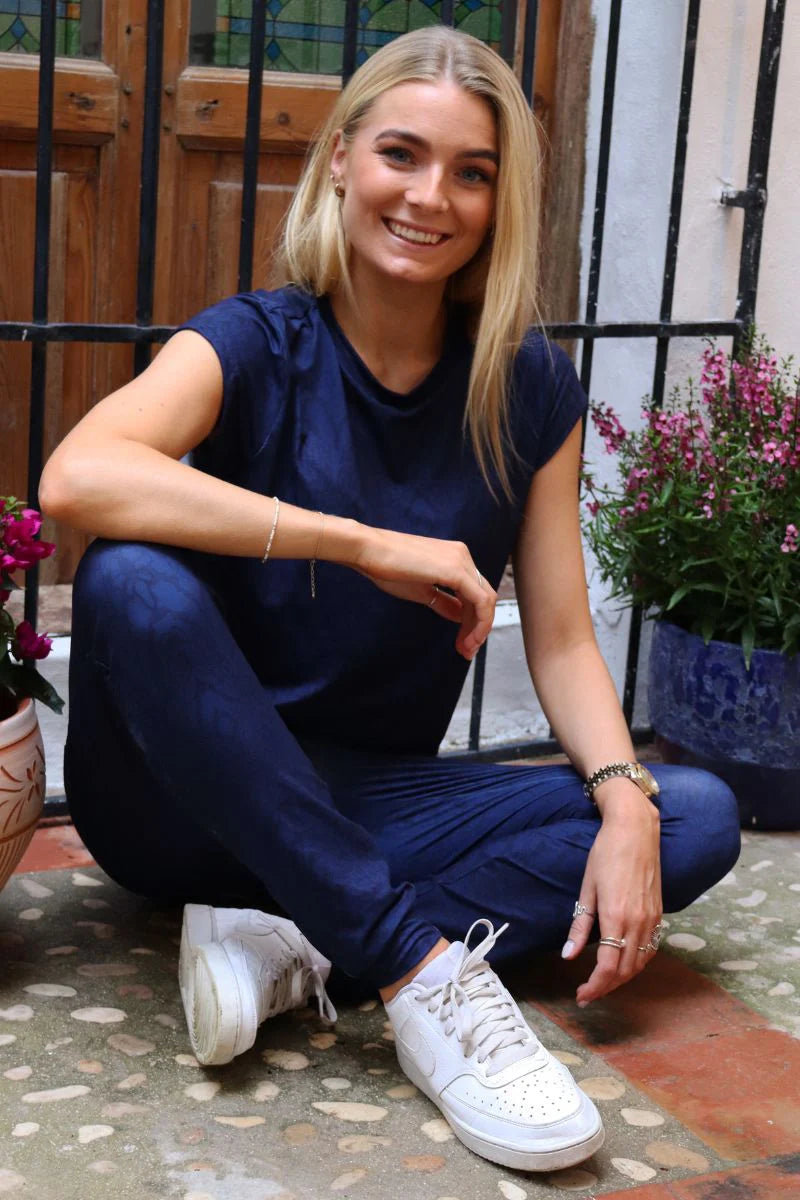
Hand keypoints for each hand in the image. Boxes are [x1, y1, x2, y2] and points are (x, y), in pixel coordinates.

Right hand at [350, 526, 495, 659]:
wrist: (369, 550)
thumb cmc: (388, 567)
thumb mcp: (422, 590)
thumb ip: (444, 601)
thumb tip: (461, 616)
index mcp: (455, 557)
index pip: (474, 592)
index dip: (473, 620)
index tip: (464, 641)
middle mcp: (462, 556)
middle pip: (483, 597)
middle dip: (479, 627)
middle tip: (468, 649)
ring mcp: (461, 560)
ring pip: (485, 600)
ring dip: (479, 628)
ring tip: (466, 648)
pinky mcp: (455, 570)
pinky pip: (480, 600)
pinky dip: (479, 622)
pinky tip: (468, 638)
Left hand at [562, 789, 661, 1005]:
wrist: (635, 830)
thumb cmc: (606, 854)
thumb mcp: (586, 888)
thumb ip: (579, 925)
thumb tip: (568, 956)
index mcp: (616, 917)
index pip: (607, 968)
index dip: (594, 987)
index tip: (581, 995)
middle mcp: (638, 923)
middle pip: (625, 971)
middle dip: (606, 988)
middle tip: (588, 994)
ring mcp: (652, 919)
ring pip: (640, 964)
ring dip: (622, 979)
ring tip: (603, 982)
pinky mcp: (659, 914)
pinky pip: (650, 949)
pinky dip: (637, 963)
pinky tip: (624, 963)